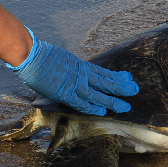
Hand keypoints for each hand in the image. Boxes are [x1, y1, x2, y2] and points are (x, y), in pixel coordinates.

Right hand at [7, 27, 137, 115]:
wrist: (32, 55)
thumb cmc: (44, 56)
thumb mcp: (64, 59)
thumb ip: (72, 67)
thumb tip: (75, 70)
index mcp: (82, 66)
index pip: (104, 72)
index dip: (117, 76)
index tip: (128, 78)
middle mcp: (82, 75)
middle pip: (106, 82)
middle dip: (121, 87)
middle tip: (135, 90)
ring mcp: (75, 84)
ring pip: (98, 94)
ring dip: (112, 101)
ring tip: (125, 106)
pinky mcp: (65, 93)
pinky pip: (80, 102)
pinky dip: (91, 107)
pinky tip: (102, 111)